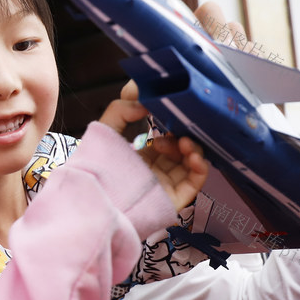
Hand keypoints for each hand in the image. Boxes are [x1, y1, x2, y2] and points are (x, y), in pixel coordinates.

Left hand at [99, 80, 207, 210]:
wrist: (99, 199)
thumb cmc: (98, 168)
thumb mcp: (106, 131)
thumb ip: (120, 109)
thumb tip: (144, 100)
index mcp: (141, 158)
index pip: (164, 141)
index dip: (170, 129)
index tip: (170, 120)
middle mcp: (155, 172)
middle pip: (180, 152)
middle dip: (183, 139)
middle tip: (177, 134)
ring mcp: (166, 186)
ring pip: (190, 165)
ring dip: (194, 150)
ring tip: (185, 143)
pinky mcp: (173, 199)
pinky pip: (195, 183)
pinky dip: (201, 168)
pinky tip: (195, 156)